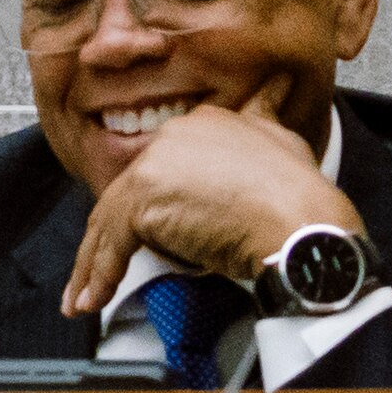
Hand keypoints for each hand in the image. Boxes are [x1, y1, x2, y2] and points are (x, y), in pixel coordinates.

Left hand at [62, 81, 360, 317]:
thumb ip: (264, 119)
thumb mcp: (284, 141)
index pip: (163, 167)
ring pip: (112, 218)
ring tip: (88, 294)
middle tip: (105, 268)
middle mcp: (172, 136)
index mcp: (203, 123)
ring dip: (96, 261)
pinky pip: (112, 243)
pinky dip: (101, 275)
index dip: (155, 203)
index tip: (149, 230)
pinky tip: (93, 299)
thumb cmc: (300, 199)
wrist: (303, 227)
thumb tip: (269, 93)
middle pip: (132, 191)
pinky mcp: (143, 202)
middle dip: (115, 233)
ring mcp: (154, 167)